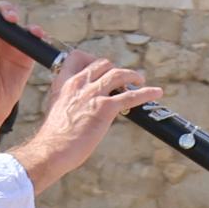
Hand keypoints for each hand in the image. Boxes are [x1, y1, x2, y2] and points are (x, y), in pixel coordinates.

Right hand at [12, 49, 160, 190]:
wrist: (52, 150)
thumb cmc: (54, 136)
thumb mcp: (57, 108)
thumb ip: (70, 100)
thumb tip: (82, 103)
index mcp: (64, 83)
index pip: (77, 57)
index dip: (92, 59)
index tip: (100, 68)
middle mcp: (79, 84)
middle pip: (103, 63)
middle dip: (115, 69)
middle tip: (122, 79)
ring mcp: (93, 95)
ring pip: (119, 74)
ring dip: (133, 76)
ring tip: (140, 81)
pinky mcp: (105, 108)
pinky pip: (131, 96)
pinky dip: (147, 93)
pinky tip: (156, 92)